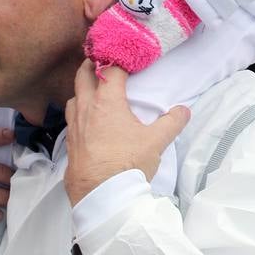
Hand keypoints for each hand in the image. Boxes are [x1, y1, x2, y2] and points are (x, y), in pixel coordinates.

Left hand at [64, 60, 189, 205]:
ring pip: (73, 98)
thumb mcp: (156, 142)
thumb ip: (172, 122)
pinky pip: (71, 121)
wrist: (103, 197)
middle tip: (100, 61)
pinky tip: (87, 124)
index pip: (109, 70)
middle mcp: (86, 110)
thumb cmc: (128, 164)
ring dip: (81, 91)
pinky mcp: (70, 145)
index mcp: (106, 102)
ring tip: (92, 93)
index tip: (124, 57)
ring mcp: (74, 128)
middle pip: (82, 76)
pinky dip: (78, 114)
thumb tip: (184, 110)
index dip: (116, 60)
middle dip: (91, 65)